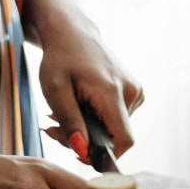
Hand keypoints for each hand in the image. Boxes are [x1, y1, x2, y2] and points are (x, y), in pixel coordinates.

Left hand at [35, 13, 143, 161]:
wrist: (73, 33)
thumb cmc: (61, 58)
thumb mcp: (56, 91)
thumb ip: (70, 122)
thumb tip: (83, 152)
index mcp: (113, 92)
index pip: (124, 140)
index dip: (104, 155)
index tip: (78, 152)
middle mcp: (131, 92)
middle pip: (115, 136)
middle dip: (85, 140)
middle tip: (55, 127)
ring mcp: (135, 90)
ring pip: (115, 129)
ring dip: (88, 130)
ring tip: (63, 114)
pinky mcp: (133, 91)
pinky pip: (117, 118)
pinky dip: (96, 120)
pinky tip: (79, 107)